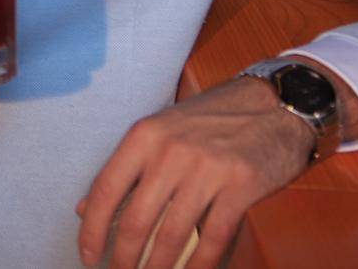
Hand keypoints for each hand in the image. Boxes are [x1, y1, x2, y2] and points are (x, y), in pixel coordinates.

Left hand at [76, 77, 315, 268]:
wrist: (274, 105)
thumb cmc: (210, 122)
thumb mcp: (159, 132)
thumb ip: (124, 170)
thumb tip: (82, 209)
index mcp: (144, 136)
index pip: (105, 190)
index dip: (91, 229)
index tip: (87, 256)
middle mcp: (170, 151)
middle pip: (135, 220)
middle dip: (123, 258)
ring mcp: (207, 168)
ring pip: (172, 235)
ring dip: (158, 267)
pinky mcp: (242, 185)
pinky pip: (214, 237)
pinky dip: (200, 265)